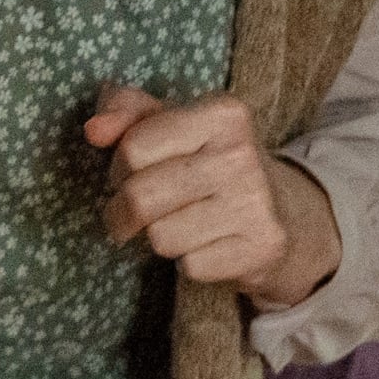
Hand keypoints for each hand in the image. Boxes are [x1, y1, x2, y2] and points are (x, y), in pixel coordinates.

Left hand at [85, 85, 339, 307]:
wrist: (285, 212)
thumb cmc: (211, 162)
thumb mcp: (174, 124)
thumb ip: (126, 112)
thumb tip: (93, 130)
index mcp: (222, 113)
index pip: (133, 147)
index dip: (118, 166)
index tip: (129, 174)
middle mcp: (241, 154)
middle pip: (140, 196)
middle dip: (123, 210)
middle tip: (134, 212)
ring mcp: (255, 203)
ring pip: (160, 237)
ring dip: (158, 238)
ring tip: (176, 226)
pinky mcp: (262, 248)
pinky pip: (189, 267)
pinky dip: (188, 262)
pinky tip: (205, 245)